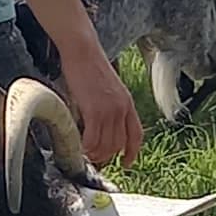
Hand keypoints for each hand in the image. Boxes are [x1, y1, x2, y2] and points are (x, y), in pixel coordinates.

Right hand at [60, 31, 143, 170]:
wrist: (82, 51)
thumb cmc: (89, 66)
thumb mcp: (106, 89)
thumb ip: (108, 106)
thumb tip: (97, 124)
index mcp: (128, 103)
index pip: (136, 134)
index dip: (132, 152)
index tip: (126, 163)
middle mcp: (123, 108)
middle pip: (119, 144)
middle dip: (107, 156)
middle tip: (93, 159)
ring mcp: (110, 110)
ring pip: (107, 145)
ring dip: (95, 155)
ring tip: (84, 154)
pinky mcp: (95, 110)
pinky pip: (93, 140)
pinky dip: (86, 148)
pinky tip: (78, 147)